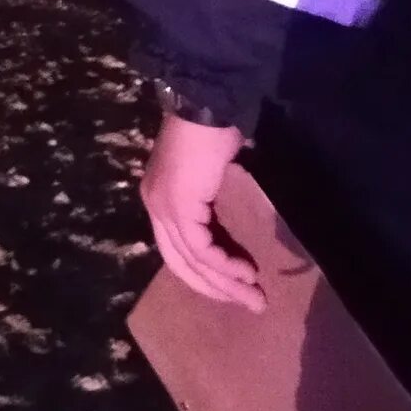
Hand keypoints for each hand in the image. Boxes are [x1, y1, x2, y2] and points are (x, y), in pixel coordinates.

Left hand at [140, 114, 265, 310]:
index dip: (205, 275)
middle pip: (181, 263)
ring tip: (256, 298)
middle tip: (250, 304)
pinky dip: (224, 266)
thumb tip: (231, 229)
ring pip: (192, 261)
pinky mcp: (178, 207)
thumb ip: (211, 203)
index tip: (236, 288)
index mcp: (160, 199)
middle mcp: (155, 206)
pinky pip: (201, 250)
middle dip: (216, 289)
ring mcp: (163, 207)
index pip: (177, 250)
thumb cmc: (213, 134)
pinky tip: (246, 273)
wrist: (206, 106)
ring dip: (226, 284)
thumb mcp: (211, 177)